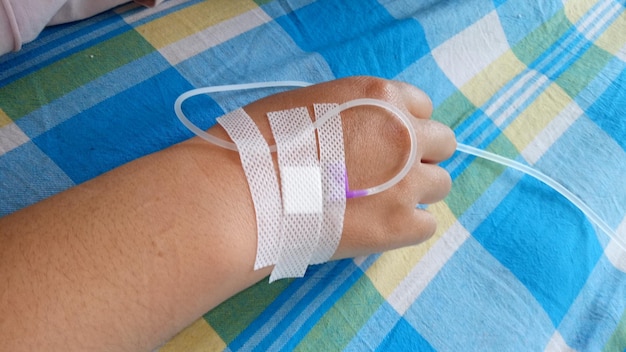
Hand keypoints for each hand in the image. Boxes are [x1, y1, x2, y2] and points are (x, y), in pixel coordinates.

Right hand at [231, 76, 456, 259]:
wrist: (247, 193)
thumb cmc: (262, 144)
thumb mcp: (309, 104)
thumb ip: (349, 112)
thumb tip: (355, 131)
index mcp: (380, 97)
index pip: (421, 106)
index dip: (404, 126)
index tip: (385, 143)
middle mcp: (403, 134)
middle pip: (442, 143)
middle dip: (420, 157)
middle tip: (388, 174)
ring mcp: (406, 181)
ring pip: (439, 185)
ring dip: (415, 193)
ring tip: (378, 205)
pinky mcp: (400, 225)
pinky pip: (426, 225)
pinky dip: (406, 228)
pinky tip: (375, 228)